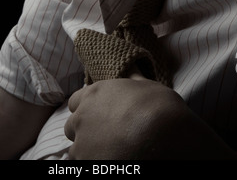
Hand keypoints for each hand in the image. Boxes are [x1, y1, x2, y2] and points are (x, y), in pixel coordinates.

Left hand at [64, 78, 236, 159]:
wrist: (163, 136)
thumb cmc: (157, 106)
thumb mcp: (146, 85)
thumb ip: (132, 81)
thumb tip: (132, 71)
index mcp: (93, 94)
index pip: (75, 102)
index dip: (86, 109)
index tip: (100, 115)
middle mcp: (82, 118)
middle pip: (72, 126)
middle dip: (85, 130)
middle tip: (106, 136)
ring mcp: (82, 144)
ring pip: (78, 149)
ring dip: (90, 150)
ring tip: (112, 152)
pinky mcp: (88, 165)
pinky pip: (85, 165)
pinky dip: (96, 164)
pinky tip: (113, 161)